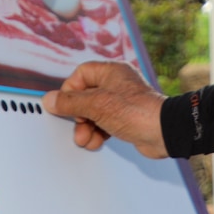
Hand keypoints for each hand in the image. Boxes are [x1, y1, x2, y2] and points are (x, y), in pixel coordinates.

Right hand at [42, 62, 167, 157]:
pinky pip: (104, 123)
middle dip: (79, 116)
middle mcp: (117, 84)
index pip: (80, 75)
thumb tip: (50, 99)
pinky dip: (98, 132)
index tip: (66, 106)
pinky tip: (97, 141)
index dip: (70, 91)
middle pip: (85, 97)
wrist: (164, 133)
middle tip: (79, 126)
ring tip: (87, 139)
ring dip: (87, 128)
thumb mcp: (96, 105)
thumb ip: (71, 103)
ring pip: (93, 113)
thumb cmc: (138, 112)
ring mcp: (122, 102)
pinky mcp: (126, 118)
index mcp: (111, 72)